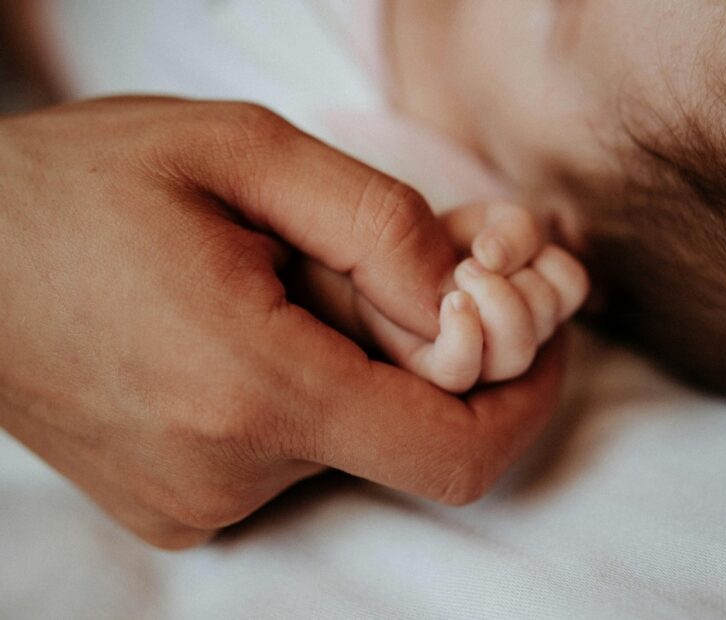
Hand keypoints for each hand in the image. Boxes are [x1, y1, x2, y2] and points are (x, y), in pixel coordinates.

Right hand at [0, 97, 565, 548]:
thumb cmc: (80, 187)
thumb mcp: (240, 153)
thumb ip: (377, 224)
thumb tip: (464, 296)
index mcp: (250, 389)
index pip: (453, 453)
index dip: (525, 401)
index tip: (542, 337)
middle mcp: (226, 473)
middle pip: (404, 432)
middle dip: (432, 353)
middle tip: (406, 266)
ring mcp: (198, 503)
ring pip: (348, 438)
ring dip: (361, 364)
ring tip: (294, 284)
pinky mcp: (178, 505)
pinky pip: (291, 452)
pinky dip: (312, 390)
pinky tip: (257, 324)